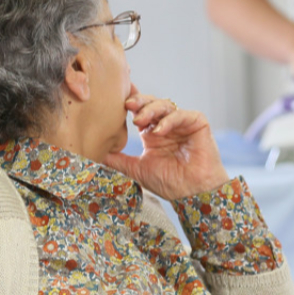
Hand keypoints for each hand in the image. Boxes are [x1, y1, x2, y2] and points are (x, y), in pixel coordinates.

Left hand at [103, 87, 229, 199]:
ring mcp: (182, 123)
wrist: (193, 193)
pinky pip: (182, 114)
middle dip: (139, 102)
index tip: (114, 101)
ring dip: (151, 109)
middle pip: (151, 104)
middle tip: (127, 105)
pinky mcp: (197, 123)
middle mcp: (167, 125)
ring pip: (165, 105)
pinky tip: (159, 130)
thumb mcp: (137, 170)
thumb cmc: (170, 183)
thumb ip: (119, 160)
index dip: (130, 104)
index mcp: (152, 133)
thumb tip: (96, 154)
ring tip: (140, 120)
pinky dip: (169, 120)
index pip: (140, 112)